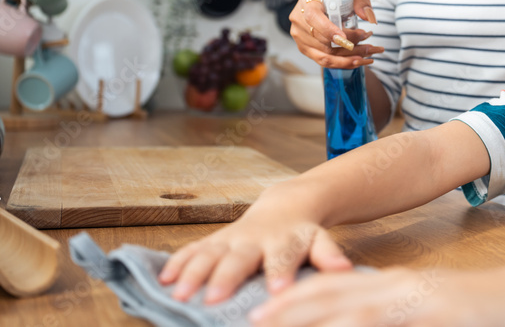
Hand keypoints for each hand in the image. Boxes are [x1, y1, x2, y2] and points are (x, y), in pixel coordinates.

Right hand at [158, 185, 351, 303]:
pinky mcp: (215, 241)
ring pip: (210, 254)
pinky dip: (176, 264)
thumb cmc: (303, 233)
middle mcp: (254, 239)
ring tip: (179, 295)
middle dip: (226, 277)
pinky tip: (161, 280)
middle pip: (239, 258)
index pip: (282, 257)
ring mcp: (232, 239)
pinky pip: (192, 250)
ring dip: (193, 273)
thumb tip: (343, 269)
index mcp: (284, 242)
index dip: (280, 272)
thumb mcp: (320, 240)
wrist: (286, 205)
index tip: (277, 289)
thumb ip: (329, 255)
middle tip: (213, 299)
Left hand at [247, 266, 504, 326]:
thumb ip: (395, 316)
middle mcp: (402, 290)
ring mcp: (421, 303)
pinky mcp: (440, 316)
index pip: (336, 291)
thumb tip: (361, 320)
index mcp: (398, 287)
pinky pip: (390, 325)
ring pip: (356, 314)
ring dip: (316, 322)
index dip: (297, 302)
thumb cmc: (484, 309)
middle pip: (335, 299)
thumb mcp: (432, 309)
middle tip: (251, 323)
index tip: (261, 315)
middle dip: (291, 312)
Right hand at [289, 0, 383, 69]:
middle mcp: (299, 21)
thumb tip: (368, 17)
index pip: (313, 18)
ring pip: (324, 54)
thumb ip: (361, 1)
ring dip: (348, 58)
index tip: (345, 38)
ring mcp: (300, 37)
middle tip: (369, 45)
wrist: (326, 2)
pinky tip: (356, 61)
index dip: (328, 30)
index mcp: (307, 3)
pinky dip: (341, 63)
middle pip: (322, 40)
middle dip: (348, 46)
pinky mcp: (305, 48)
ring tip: (367, 56)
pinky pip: (323, 61)